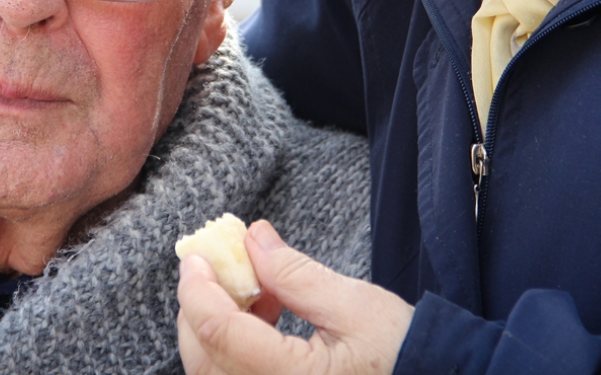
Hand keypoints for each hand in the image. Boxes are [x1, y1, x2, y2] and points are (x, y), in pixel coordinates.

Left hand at [177, 220, 413, 374]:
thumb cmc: (403, 353)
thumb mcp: (355, 305)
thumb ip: (295, 274)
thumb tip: (250, 238)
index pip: (220, 333)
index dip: (198, 289)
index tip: (196, 253)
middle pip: (203, 358)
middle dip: (200, 304)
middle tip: (217, 263)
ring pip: (211, 371)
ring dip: (216, 323)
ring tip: (256, 288)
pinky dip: (232, 343)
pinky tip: (264, 314)